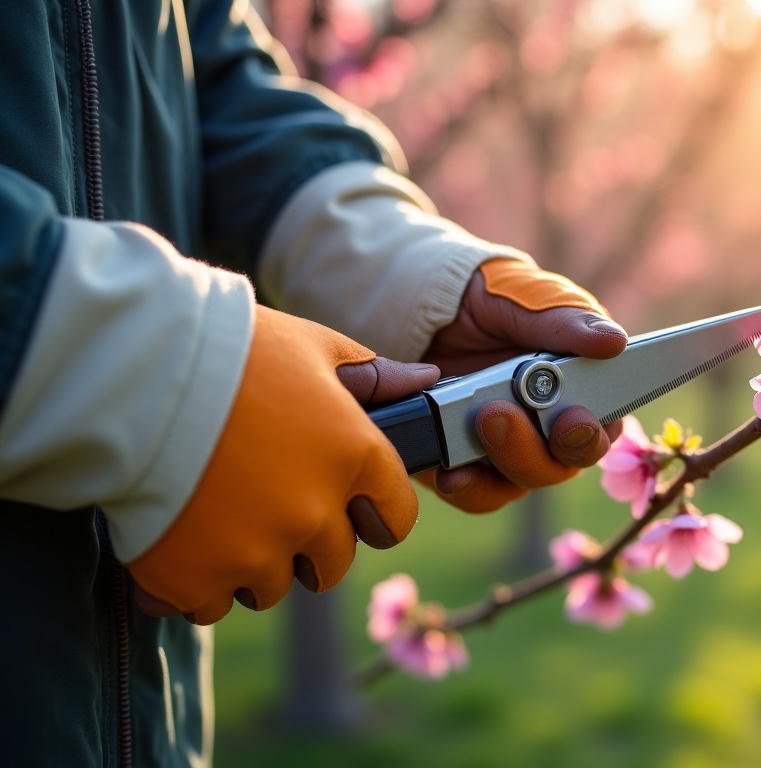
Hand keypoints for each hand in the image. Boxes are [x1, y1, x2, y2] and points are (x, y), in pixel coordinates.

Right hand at [129, 307, 439, 623]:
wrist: (131, 376)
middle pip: (334, 562)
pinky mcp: (197, 579)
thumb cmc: (230, 351)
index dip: (373, 514)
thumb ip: (373, 376)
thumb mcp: (313, 347)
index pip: (395, 519)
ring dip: (254, 564)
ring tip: (220, 519)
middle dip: (311, 543)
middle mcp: (316, 514)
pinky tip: (181, 542)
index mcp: (356, 458)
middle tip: (269, 507)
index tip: (351, 506)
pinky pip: (211, 604)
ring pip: (273, 587)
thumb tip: (424, 382)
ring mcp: (257, 552)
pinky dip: (197, 582)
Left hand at [419, 259, 627, 511]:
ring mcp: (510, 450)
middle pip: (564, 463)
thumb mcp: (528, 299)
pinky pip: (475, 493)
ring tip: (480, 418)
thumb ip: (568, 321)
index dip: (593, 433)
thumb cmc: (497, 299)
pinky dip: (467, 486)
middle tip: (506, 413)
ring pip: (523, 480)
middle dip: (541, 448)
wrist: (432, 308)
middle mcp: (551, 429)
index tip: (575, 419)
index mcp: (581, 391)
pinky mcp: (467, 464)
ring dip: (507, 458)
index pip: (604, 429)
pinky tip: (453, 470)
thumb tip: (615, 343)